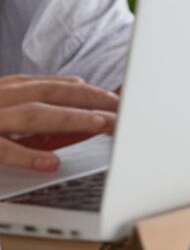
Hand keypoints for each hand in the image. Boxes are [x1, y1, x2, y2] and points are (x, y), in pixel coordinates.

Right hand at [0, 75, 118, 172]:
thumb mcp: (1, 107)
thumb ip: (30, 102)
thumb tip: (75, 88)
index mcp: (5, 90)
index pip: (52, 87)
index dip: (85, 91)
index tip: (113, 99)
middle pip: (49, 93)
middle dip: (88, 99)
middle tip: (119, 110)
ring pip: (32, 116)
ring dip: (69, 118)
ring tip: (99, 123)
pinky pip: (2, 150)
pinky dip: (28, 155)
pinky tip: (52, 162)